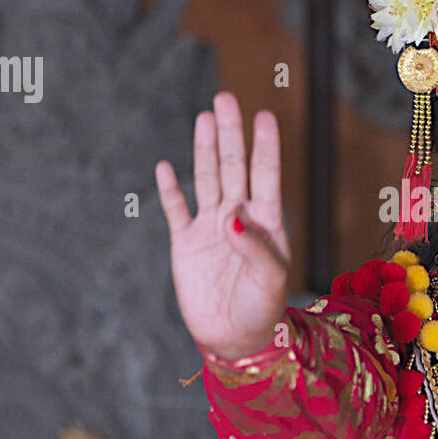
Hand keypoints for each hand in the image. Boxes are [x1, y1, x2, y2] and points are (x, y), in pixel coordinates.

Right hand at [155, 91, 290, 360]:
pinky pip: (176, 210)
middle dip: (230, 133)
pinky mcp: (186, 244)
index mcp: (267, 221)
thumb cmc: (263, 309)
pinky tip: (166, 166)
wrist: (235, 340)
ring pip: (206, 179)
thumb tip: (233, 215)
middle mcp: (239, 217)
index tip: (264, 115)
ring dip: (205, 149)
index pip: (266, 174)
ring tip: (204, 118)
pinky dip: (170, 189)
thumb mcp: (270, 279)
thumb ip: (256, 246)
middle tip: (224, 98)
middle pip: (233, 166)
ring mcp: (210, 228)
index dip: (264, 146)